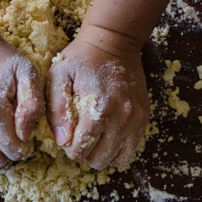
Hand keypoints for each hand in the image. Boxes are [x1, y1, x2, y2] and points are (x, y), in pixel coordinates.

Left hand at [47, 25, 148, 169]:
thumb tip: (63, 141)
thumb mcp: (59, 76)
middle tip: (79, 137)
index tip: (67, 135)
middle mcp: (121, 118)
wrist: (114, 41)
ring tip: (94, 139)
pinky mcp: (143, 118)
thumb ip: (57, 110)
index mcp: (98, 109)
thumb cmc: (81, 58)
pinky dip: (118, 149)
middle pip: (99, 159)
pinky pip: (131, 149)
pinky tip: (107, 136)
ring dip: (103, 154)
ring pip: (118, 159)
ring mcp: (135, 119)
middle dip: (85, 153)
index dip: (69, 148)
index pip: (80, 150)